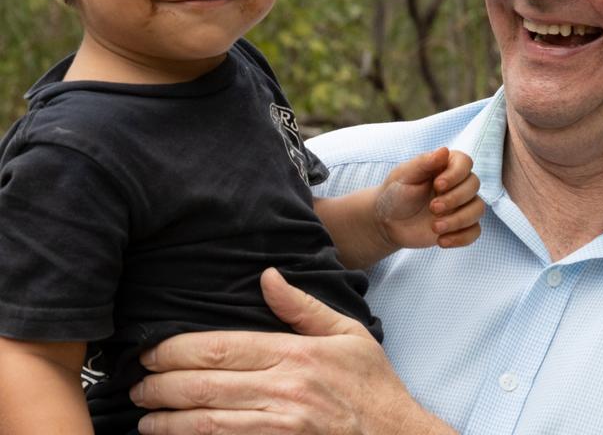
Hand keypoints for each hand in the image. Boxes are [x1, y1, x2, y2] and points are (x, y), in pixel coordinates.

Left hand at [131, 268, 453, 433]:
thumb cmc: (372, 386)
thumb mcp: (347, 334)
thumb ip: (301, 307)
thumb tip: (266, 276)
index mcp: (295, 354)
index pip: (220, 347)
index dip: (175, 350)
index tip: (151, 352)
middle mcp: (283, 390)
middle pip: (203, 385)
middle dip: (160, 386)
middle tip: (137, 386)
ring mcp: (280, 426)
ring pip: (205, 423)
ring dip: (166, 422)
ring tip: (144, 417)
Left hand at [376, 147, 481, 249]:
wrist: (388, 221)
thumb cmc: (395, 193)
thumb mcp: (404, 176)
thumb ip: (424, 162)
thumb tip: (445, 150)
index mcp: (446, 166)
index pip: (465, 163)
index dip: (456, 174)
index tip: (437, 185)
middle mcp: (458, 184)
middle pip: (474, 186)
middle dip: (455, 199)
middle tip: (432, 208)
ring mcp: (461, 206)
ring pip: (478, 209)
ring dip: (458, 220)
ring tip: (434, 227)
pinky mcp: (460, 226)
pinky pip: (474, 231)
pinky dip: (461, 237)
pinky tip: (441, 240)